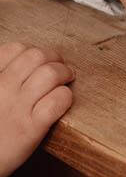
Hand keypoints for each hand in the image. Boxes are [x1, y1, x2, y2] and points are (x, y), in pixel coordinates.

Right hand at [0, 43, 73, 176]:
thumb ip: (2, 81)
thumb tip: (18, 69)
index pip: (15, 49)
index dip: (33, 52)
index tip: (40, 62)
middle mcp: (1, 88)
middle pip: (36, 56)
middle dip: (55, 59)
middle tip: (61, 68)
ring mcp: (16, 107)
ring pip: (50, 74)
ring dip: (65, 74)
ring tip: (68, 80)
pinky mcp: (31, 127)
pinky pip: (57, 101)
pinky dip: (65, 97)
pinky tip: (64, 100)